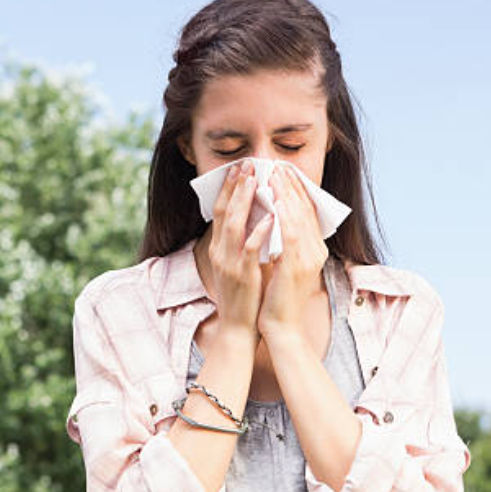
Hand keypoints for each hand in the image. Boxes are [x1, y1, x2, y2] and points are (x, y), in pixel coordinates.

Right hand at [205, 159, 274, 337]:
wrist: (238, 326)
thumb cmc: (243, 295)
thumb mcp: (238, 263)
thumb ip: (242, 241)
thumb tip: (256, 217)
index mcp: (219, 248)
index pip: (220, 212)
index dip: (228, 189)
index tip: (238, 169)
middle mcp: (220, 252)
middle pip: (224, 212)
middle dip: (235, 187)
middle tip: (246, 165)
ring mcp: (229, 263)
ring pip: (234, 225)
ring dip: (245, 201)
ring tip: (256, 181)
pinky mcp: (243, 274)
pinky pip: (251, 248)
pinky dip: (260, 230)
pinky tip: (271, 216)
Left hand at [258, 164, 327, 339]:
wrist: (281, 326)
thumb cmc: (277, 296)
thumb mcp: (282, 264)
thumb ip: (283, 243)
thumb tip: (272, 220)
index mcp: (312, 249)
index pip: (306, 213)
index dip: (296, 190)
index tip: (283, 171)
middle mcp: (315, 251)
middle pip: (305, 211)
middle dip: (291, 186)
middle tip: (279, 165)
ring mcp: (308, 259)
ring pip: (300, 220)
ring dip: (288, 195)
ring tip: (277, 175)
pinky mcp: (296, 268)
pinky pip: (293, 238)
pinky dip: (286, 219)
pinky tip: (278, 203)